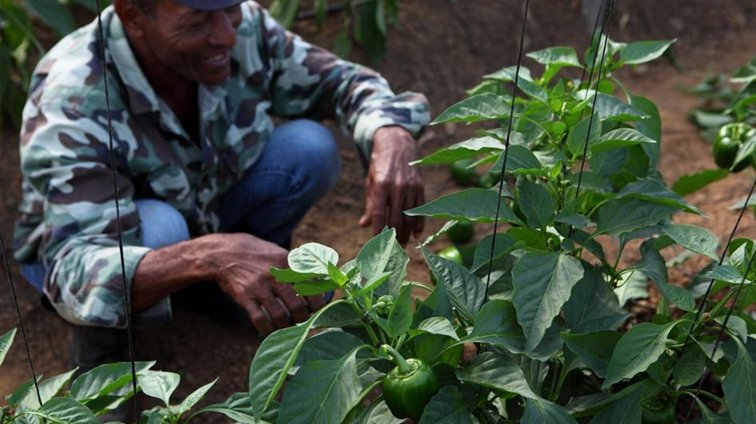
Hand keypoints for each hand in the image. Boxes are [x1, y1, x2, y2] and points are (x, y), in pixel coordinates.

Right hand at [208, 233, 324, 334]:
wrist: (224, 253)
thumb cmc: (258, 254)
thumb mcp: (279, 252)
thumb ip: (298, 266)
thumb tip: (322, 280)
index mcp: (287, 262)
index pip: (312, 285)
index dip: (319, 301)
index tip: (320, 308)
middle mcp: (275, 275)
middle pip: (298, 305)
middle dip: (304, 317)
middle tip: (304, 319)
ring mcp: (259, 287)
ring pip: (281, 316)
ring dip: (288, 325)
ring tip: (289, 325)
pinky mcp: (245, 297)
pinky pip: (259, 320)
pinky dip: (268, 329)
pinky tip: (270, 329)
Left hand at [359, 126, 424, 244]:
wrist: (397, 145)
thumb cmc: (380, 166)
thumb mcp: (370, 182)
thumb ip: (370, 204)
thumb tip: (364, 225)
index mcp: (382, 185)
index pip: (379, 213)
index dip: (378, 230)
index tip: (376, 243)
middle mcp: (397, 186)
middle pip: (397, 218)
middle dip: (394, 236)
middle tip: (392, 250)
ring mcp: (411, 187)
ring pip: (410, 216)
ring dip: (407, 233)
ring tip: (403, 245)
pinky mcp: (420, 186)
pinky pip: (420, 209)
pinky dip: (419, 223)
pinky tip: (416, 234)